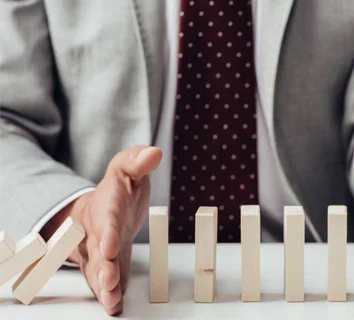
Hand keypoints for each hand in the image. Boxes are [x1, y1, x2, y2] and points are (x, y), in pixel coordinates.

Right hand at [41, 146, 161, 315]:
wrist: (102, 207)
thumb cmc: (118, 188)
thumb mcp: (126, 167)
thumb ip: (137, 160)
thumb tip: (154, 152)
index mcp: (105, 207)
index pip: (106, 220)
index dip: (106, 233)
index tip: (109, 245)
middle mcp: (98, 232)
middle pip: (97, 251)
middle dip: (101, 267)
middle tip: (108, 280)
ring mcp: (100, 252)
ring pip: (97, 271)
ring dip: (104, 286)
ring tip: (110, 299)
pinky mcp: (107, 265)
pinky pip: (105, 281)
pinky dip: (108, 295)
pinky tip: (114, 306)